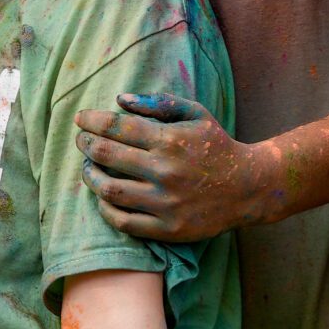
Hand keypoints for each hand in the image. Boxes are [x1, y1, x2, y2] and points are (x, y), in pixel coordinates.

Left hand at [75, 93, 281, 242]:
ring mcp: (166, 203)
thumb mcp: (195, 114)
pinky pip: (124, 221)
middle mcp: (165, 172)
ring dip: (90, 175)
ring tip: (88, 167)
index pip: (117, 127)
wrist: (248, 187)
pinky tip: (103, 195)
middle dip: (86, 144)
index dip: (92, 121)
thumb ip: (158, 103)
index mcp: (170, 140)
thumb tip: (119, 99)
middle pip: (107, 155)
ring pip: (109, 190)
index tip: (81, 119)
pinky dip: (105, 207)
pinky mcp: (168, 228)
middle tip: (81, 140)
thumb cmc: (216, 146)